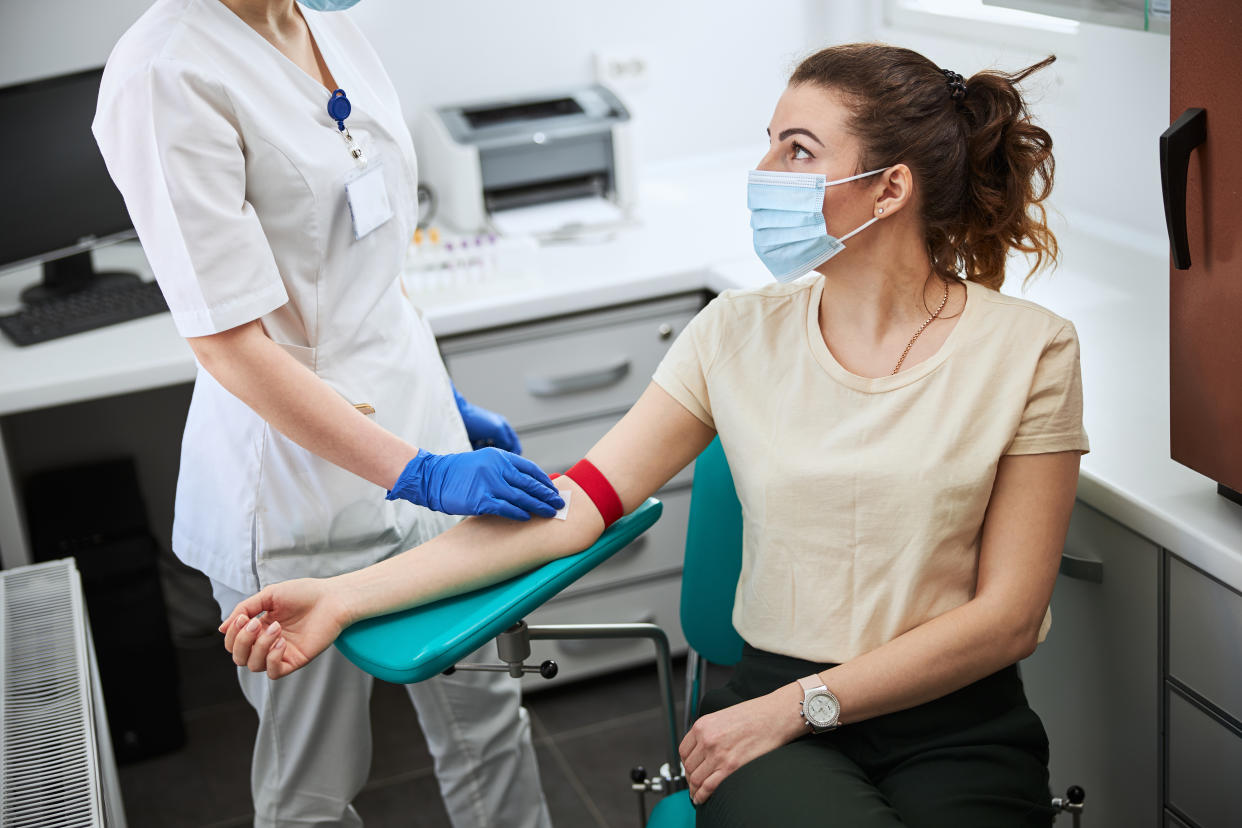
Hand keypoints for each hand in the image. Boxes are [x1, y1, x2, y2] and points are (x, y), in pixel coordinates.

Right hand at [217, 578, 351, 678]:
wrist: (332, 598)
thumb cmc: (304, 593)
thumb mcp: (268, 596)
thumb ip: (244, 609)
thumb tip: (221, 629)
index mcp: (259, 628)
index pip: (233, 643)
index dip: (232, 634)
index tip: (244, 618)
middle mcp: (267, 643)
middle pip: (239, 657)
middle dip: (242, 641)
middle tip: (256, 624)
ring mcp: (281, 653)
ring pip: (254, 666)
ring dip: (259, 647)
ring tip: (276, 629)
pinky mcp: (296, 660)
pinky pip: (274, 672)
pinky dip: (272, 658)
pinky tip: (282, 642)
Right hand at [386, 447, 564, 520]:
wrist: (432, 477)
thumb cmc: (459, 473)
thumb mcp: (484, 463)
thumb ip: (504, 471)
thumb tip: (527, 487)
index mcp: (500, 457)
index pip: (530, 469)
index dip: (544, 481)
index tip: (553, 491)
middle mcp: (497, 468)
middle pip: (530, 483)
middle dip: (547, 495)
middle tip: (559, 504)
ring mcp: (488, 483)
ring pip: (521, 497)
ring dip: (538, 506)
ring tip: (549, 513)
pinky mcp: (480, 499)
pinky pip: (505, 508)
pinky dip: (518, 513)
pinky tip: (527, 517)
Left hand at [453, 385, 520, 452]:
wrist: (456, 417)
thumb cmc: (477, 421)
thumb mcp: (497, 430)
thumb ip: (507, 442)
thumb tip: (507, 452)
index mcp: (503, 427)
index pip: (515, 444)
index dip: (514, 454)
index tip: (509, 462)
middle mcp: (495, 432)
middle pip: (503, 449)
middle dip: (499, 454)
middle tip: (494, 457)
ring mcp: (484, 437)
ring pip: (492, 452)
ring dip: (489, 453)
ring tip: (483, 449)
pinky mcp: (474, 442)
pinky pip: (481, 452)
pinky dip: (479, 452)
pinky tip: (474, 448)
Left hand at [679, 687, 803, 804]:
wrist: (776, 715)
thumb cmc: (756, 714)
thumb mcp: (724, 717)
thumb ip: (711, 732)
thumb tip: (703, 750)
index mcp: (703, 725)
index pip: (683, 751)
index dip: (686, 764)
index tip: (690, 769)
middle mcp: (707, 739)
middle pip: (688, 766)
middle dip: (690, 778)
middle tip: (694, 784)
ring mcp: (718, 754)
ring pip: (695, 779)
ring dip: (695, 789)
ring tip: (697, 793)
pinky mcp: (731, 767)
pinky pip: (708, 787)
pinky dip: (702, 795)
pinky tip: (702, 798)